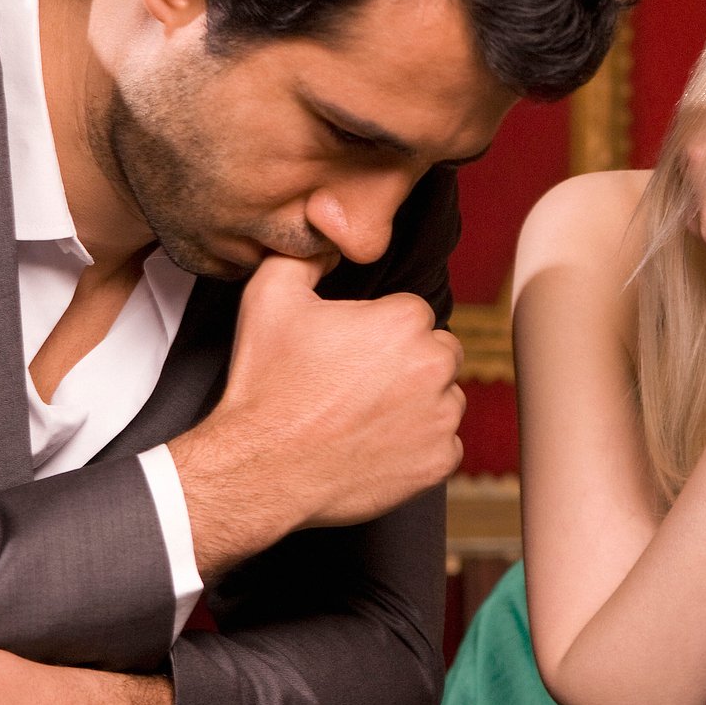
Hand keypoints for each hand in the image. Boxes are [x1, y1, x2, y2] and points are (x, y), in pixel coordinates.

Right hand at [173, 254, 465, 567]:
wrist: (261, 465)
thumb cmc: (267, 383)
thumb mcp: (270, 296)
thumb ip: (307, 256)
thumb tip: (328, 239)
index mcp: (405, 321)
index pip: (413, 313)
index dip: (379, 330)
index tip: (350, 350)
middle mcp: (435, 366)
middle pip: (438, 352)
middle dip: (408, 362)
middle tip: (358, 383)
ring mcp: (441, 418)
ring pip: (444, 398)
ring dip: (417, 403)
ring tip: (363, 415)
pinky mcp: (439, 461)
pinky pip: (443, 445)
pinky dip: (418, 446)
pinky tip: (377, 444)